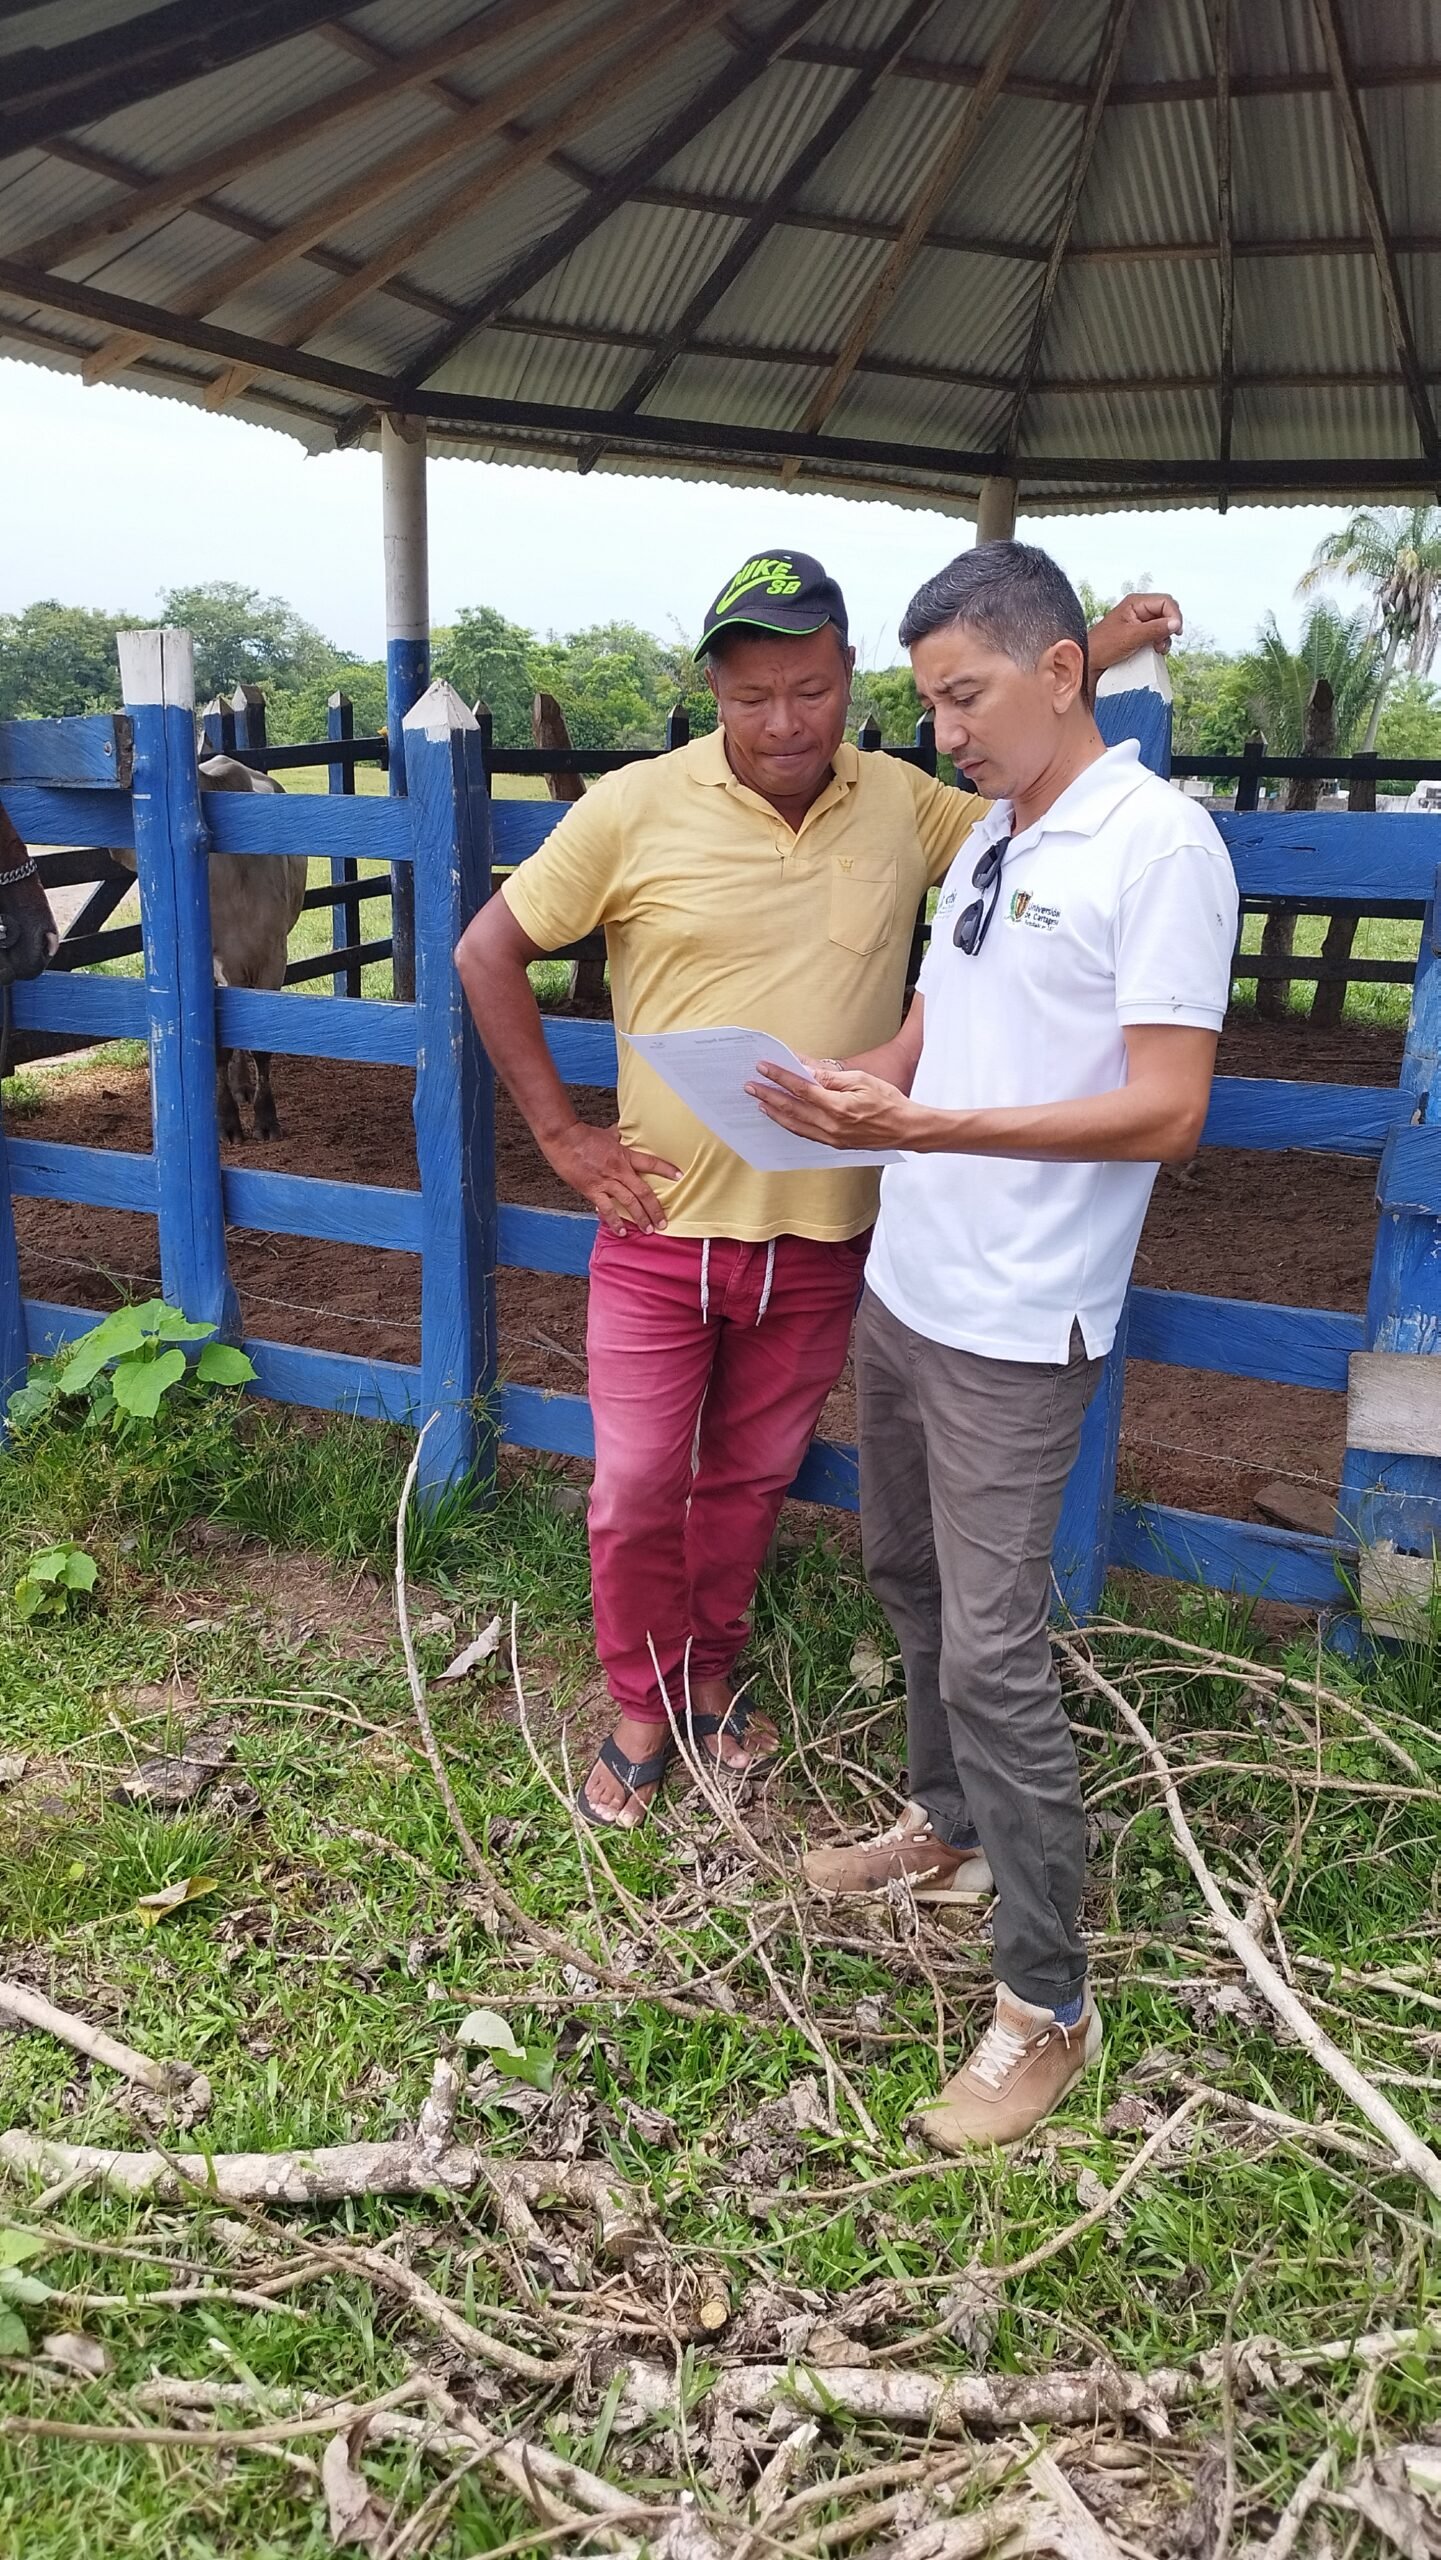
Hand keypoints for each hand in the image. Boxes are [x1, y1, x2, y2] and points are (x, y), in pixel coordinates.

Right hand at [546, 1121, 680, 1232]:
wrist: (563, 1138)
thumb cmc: (583, 1135)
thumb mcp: (607, 1134)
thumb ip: (617, 1136)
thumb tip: (622, 1131)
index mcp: (624, 1156)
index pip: (651, 1163)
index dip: (666, 1169)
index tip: (679, 1176)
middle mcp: (619, 1170)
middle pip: (643, 1192)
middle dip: (655, 1209)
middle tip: (663, 1222)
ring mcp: (606, 1181)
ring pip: (629, 1202)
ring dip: (640, 1217)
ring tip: (648, 1229)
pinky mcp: (592, 1190)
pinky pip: (607, 1209)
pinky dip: (615, 1221)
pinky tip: (622, 1231)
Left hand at [748, 1059, 920, 1151]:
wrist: (905, 1128)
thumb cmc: (888, 1101)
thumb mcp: (861, 1080)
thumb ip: (830, 1078)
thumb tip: (806, 1070)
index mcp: (838, 1107)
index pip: (801, 1089)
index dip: (780, 1077)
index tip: (764, 1068)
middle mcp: (831, 1125)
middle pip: (792, 1109)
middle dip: (769, 1095)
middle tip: (751, 1086)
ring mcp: (832, 1137)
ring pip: (795, 1125)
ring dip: (775, 1112)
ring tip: (760, 1101)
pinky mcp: (834, 1144)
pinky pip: (805, 1134)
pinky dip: (790, 1125)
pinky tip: (781, 1117)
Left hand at [1089, 590, 1182, 670]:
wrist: (1089, 662)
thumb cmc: (1102, 647)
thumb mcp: (1131, 637)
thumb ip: (1154, 629)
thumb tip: (1175, 623)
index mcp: (1135, 602)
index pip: (1166, 602)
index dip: (1175, 615)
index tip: (1176, 632)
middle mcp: (1139, 609)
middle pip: (1167, 611)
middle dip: (1170, 626)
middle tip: (1163, 642)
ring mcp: (1140, 621)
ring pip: (1164, 624)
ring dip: (1166, 637)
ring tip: (1158, 649)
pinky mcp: (1139, 634)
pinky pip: (1157, 634)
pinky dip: (1160, 642)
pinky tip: (1154, 650)